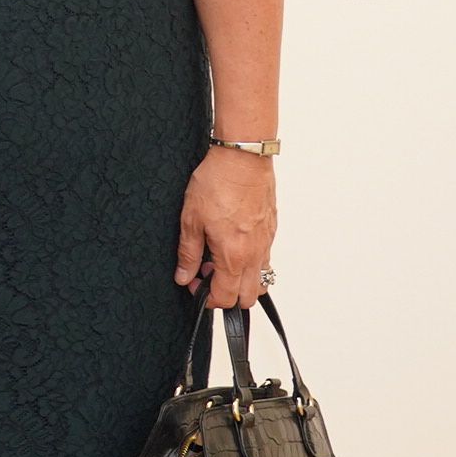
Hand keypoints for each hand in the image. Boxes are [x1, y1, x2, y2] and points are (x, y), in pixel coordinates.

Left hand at [175, 145, 276, 308]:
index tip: (193, 283)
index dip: (206, 298)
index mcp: (234, 256)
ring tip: (220, 259)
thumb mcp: (191, 219)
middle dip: (227, 295)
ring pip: (261, 279)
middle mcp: (256, 254)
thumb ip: (188, 253)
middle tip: (206, 274)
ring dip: (241, 280)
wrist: (242, 158)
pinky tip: (233, 242)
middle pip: (248, 297)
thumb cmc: (218, 182)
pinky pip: (265, 258)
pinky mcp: (272, 230)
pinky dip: (250, 261)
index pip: (226, 298)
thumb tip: (184, 276)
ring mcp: (267, 242)